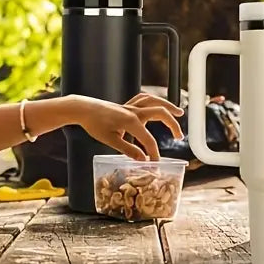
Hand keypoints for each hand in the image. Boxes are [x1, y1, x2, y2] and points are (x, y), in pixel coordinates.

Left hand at [67, 93, 183, 160]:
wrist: (84, 109)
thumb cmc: (94, 124)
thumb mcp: (109, 140)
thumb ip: (127, 150)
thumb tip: (142, 159)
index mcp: (131, 121)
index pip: (148, 139)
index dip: (154, 153)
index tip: (156, 164)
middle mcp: (134, 111)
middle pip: (160, 113)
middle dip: (172, 124)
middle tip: (179, 136)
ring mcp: (131, 106)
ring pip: (155, 101)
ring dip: (168, 106)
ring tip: (179, 112)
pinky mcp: (128, 105)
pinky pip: (145, 99)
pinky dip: (155, 101)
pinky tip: (159, 105)